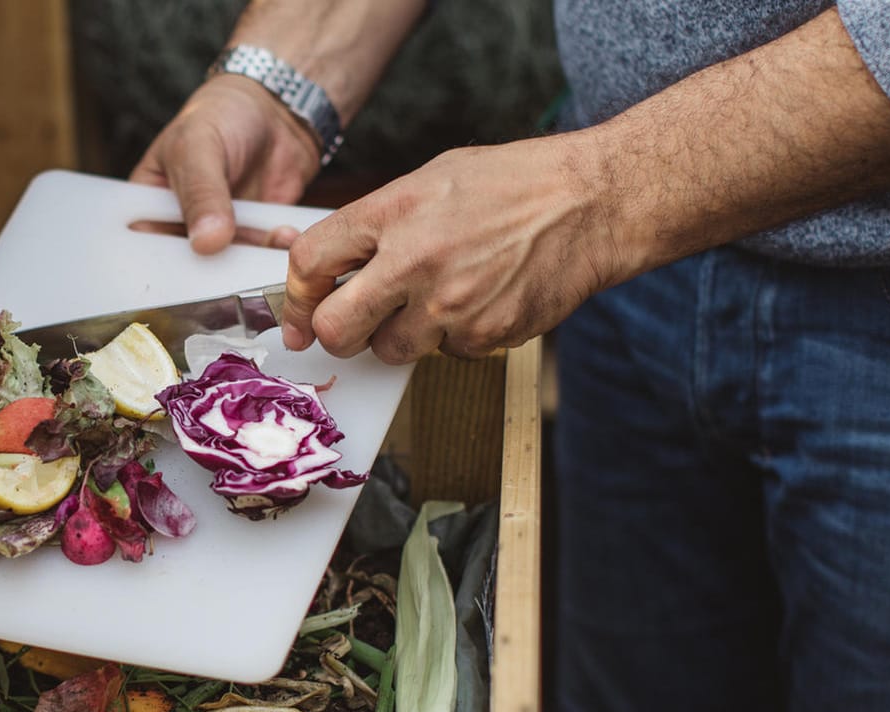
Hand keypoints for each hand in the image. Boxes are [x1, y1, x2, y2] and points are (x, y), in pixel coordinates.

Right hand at [130, 75, 319, 253]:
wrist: (276, 111)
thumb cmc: (222, 115)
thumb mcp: (199, 147)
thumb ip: (201, 194)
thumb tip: (206, 243)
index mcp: (151, 204)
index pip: (144, 247)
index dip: (158, 266)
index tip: (184, 271)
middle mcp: (181, 225)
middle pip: (186, 266)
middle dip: (210, 271)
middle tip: (233, 264)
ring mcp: (219, 234)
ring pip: (226, 266)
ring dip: (250, 260)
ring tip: (272, 237)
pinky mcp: (253, 236)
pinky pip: (259, 256)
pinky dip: (273, 252)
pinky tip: (286, 235)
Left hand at [279, 135, 626, 362]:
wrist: (593, 204)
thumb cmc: (514, 185)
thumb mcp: (432, 178)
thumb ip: (376, 221)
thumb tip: (325, 260)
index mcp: (393, 211)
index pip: (310, 263)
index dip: (297, 293)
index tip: (301, 309)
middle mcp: (415, 260)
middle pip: (336, 328)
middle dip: (334, 334)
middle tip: (350, 327)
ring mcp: (451, 305)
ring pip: (390, 351)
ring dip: (402, 337)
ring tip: (436, 300)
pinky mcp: (485, 336)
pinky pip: (446, 354)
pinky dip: (456, 338)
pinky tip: (482, 301)